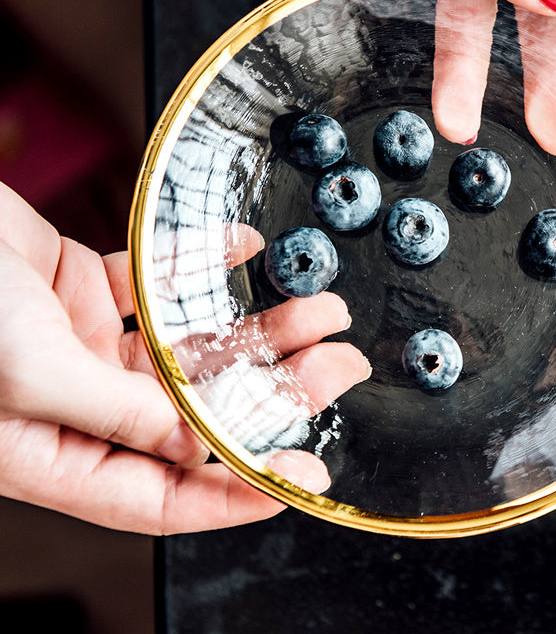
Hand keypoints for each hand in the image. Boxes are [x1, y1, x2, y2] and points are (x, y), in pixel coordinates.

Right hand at [0, 183, 366, 533]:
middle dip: (274, 390)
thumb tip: (202, 444)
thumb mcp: (30, 373)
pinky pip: (159, 279)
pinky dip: (202, 263)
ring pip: (191, 344)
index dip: (238, 490)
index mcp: (55, 452)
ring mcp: (85, 344)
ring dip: (257, 326)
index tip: (304, 475)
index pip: (163, 493)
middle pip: (197, 410)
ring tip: (322, 309)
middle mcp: (79, 403)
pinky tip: (248, 247)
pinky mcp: (86, 287)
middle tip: (339, 369)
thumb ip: (120, 412)